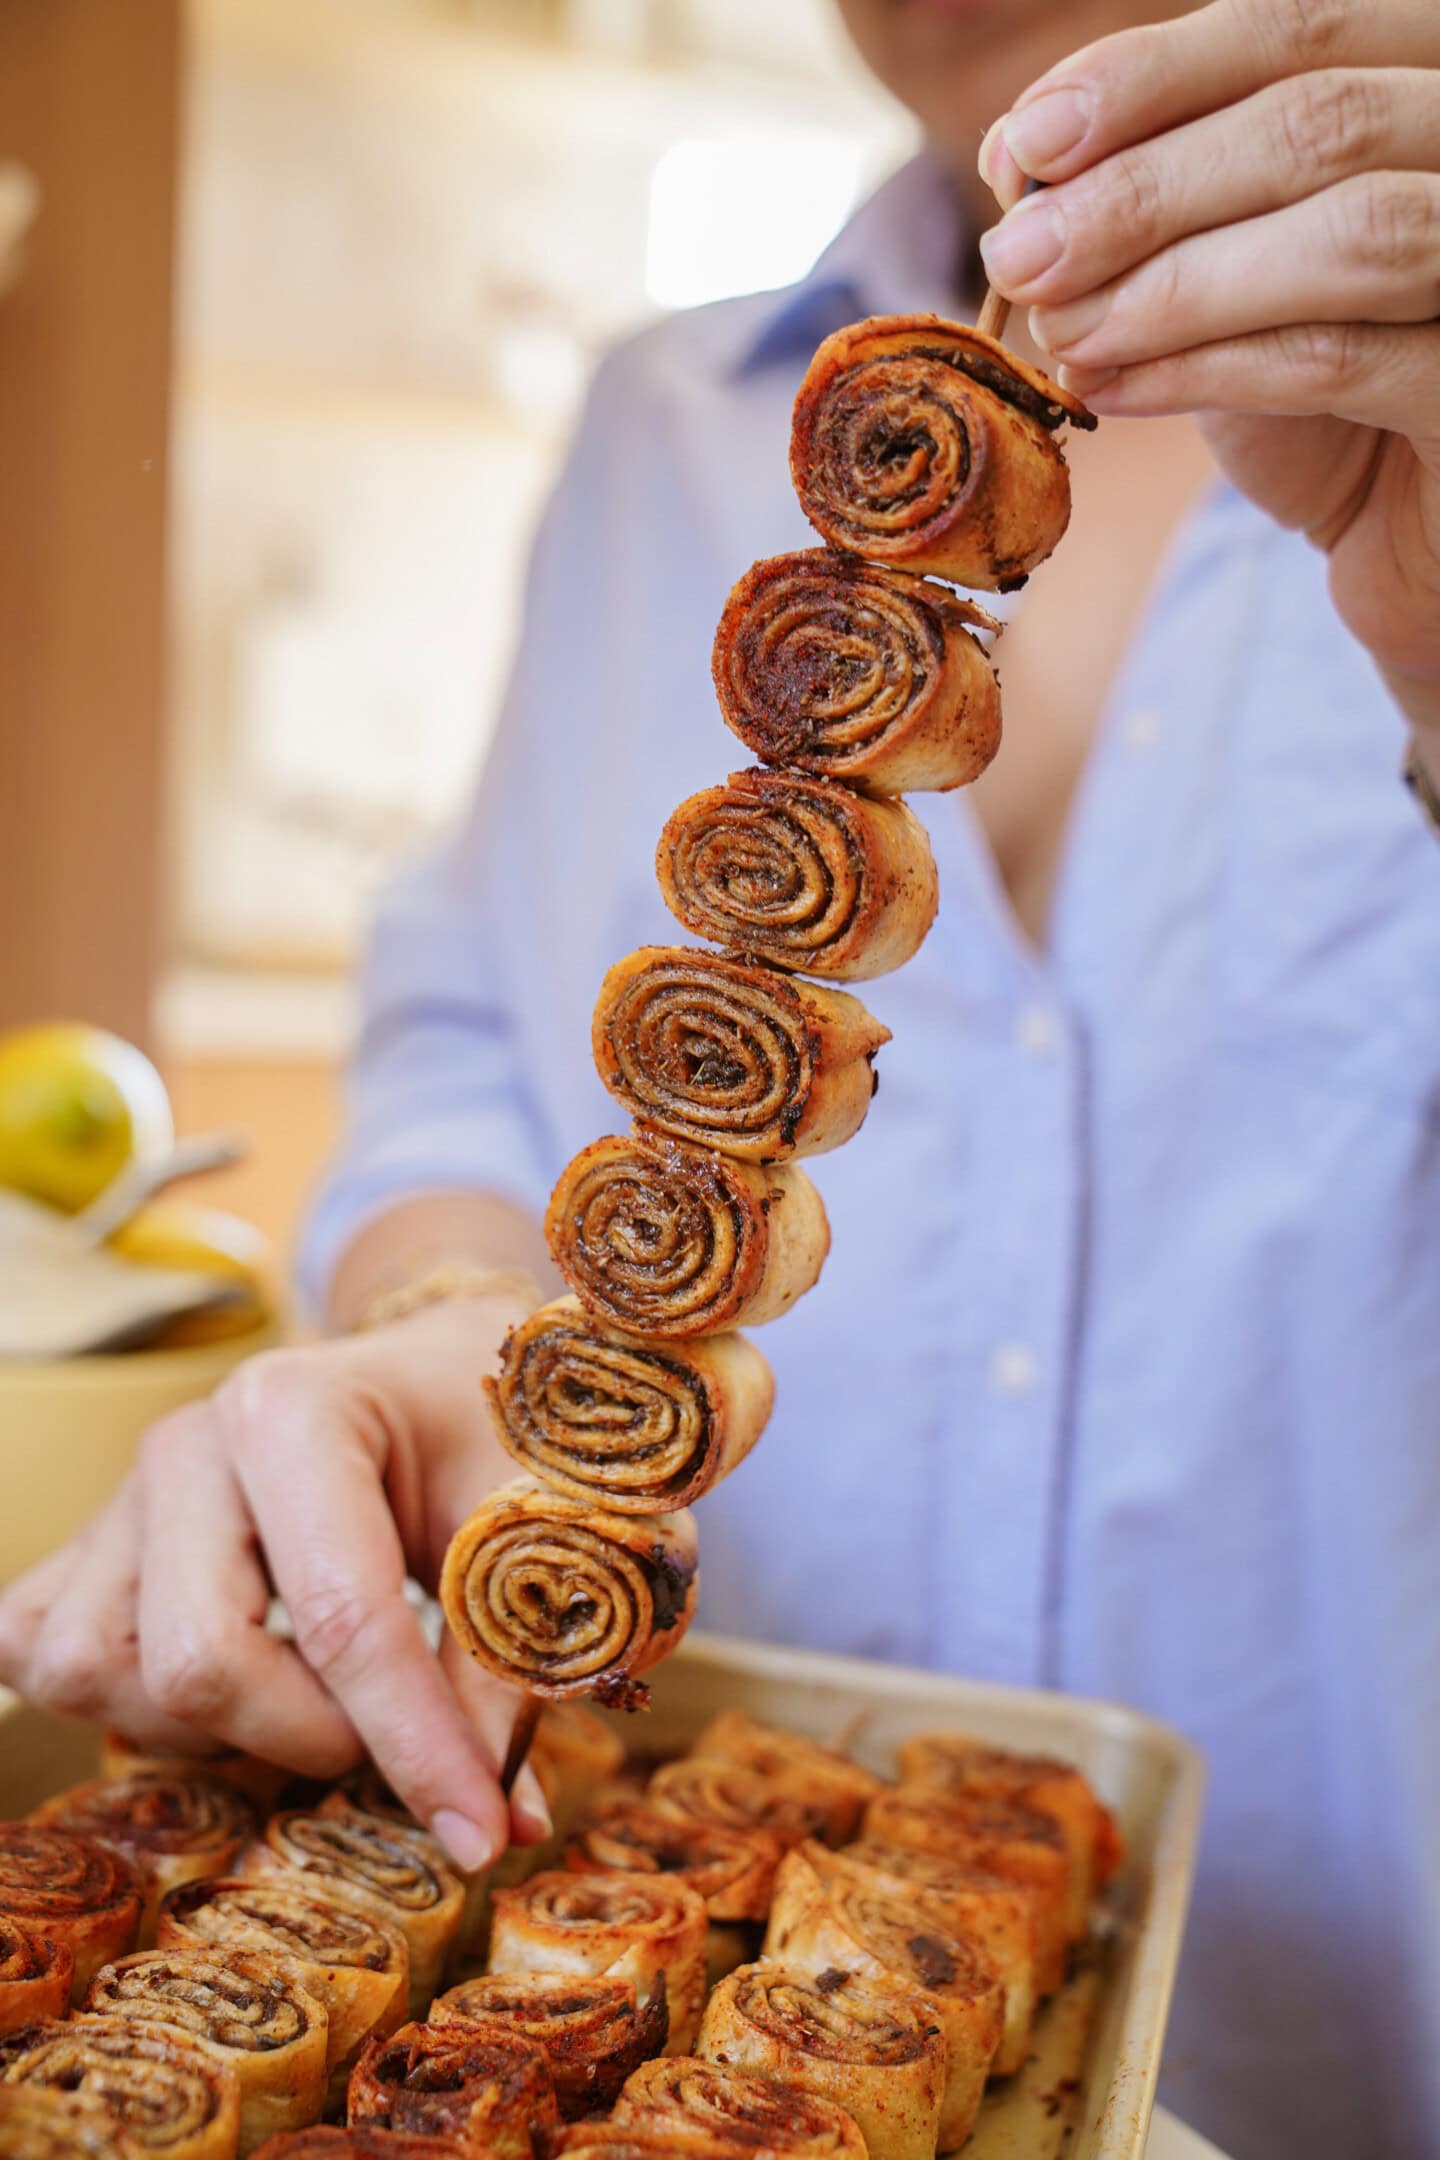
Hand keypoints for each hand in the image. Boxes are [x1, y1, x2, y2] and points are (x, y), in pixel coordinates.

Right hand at [0, 1296, 549, 1871]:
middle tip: (387, 1721)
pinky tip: (231, 1682)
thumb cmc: (472, 1438)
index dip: (413, 1747)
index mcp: (295, 1411)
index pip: (341, 1618)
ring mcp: (121, 1496)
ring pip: (98, 1673)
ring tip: (309, 1689)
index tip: (475, 1834)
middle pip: (197, 1662)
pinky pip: (39, 1655)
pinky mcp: (86, 1548)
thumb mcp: (521, 1526)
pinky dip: (125, 1704)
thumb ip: (503, 1668)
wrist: (417, 1376)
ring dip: (213, 1726)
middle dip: (310, 1735)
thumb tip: (502, 1827)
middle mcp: (186, 1446)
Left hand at [977, 0, 1439, 730]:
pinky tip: (1112, 389)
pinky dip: (1207, 368)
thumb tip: (1013, 150)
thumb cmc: (1319, 390)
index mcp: (1426, 79)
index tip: (1023, 147)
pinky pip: (1342, 359)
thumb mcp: (1225, 274)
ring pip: (1348, 230)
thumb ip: (1147, 200)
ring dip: (1175, 282)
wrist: (1405, 531)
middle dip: (1141, 191)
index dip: (1147, 81)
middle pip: (1317, 122)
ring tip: (1064, 330)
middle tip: (1020, 256)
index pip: (1291, 32)